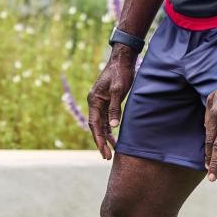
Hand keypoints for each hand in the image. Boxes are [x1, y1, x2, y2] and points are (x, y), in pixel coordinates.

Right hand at [86, 44, 138, 159]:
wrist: (123, 59)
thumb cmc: (120, 73)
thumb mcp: (117, 90)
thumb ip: (114, 108)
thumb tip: (113, 127)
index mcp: (94, 100)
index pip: (94, 125)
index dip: (99, 140)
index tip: (104, 152)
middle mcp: (95, 102)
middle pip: (96, 127)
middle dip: (101, 142)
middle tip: (107, 157)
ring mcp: (101, 102)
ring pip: (101, 124)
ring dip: (105, 137)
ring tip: (111, 151)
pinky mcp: (108, 101)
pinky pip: (106, 119)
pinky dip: (109, 129)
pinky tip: (114, 137)